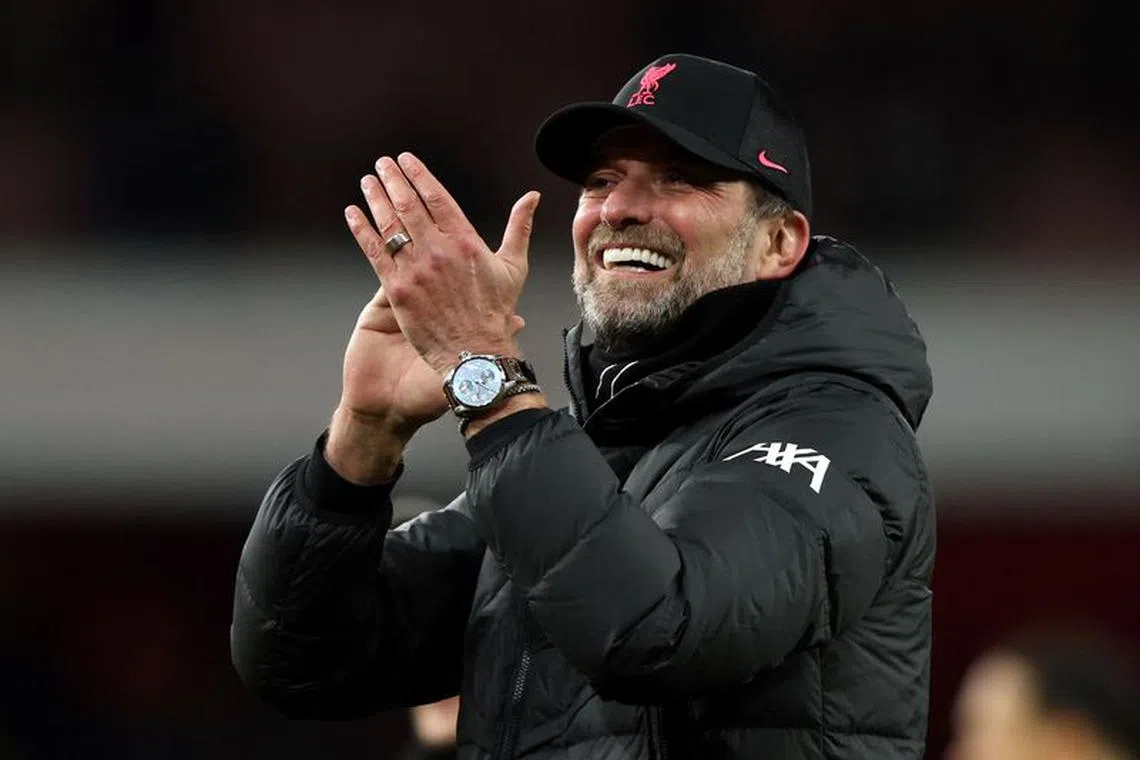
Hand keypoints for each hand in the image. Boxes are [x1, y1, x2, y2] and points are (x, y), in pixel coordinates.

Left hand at [345, 152, 540, 374]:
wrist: (477, 354)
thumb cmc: (496, 314)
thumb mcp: (514, 266)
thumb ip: (519, 227)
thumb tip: (531, 198)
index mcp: (466, 241)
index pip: (436, 197)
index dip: (418, 175)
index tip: (406, 161)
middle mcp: (439, 251)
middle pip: (408, 204)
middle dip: (393, 180)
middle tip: (382, 164)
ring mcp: (416, 270)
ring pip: (390, 225)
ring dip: (375, 198)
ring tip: (367, 182)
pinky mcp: (398, 290)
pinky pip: (375, 253)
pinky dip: (362, 231)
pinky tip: (353, 215)